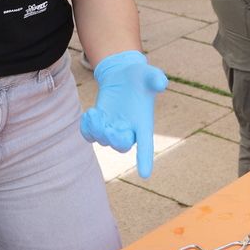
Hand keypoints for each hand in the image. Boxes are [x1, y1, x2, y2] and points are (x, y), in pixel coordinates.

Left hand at [80, 50, 168, 177]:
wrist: (122, 75)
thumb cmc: (139, 77)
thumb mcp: (148, 74)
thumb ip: (156, 78)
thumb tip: (162, 83)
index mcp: (144, 123)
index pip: (146, 146)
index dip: (146, 160)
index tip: (145, 175)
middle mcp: (129, 130)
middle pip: (121, 146)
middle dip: (114, 140)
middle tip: (108, 127)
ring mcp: (112, 128)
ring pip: (103, 140)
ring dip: (97, 130)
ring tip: (95, 113)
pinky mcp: (99, 123)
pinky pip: (89, 135)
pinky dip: (87, 129)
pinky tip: (89, 114)